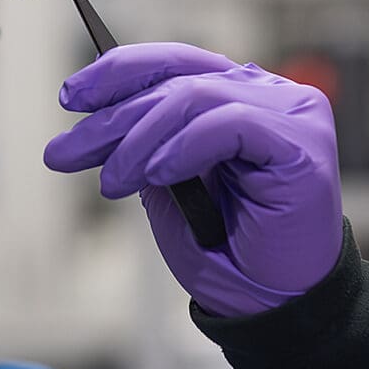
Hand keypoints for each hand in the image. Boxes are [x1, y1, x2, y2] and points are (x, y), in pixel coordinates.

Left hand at [44, 43, 342, 316]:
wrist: (274, 306)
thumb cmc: (229, 252)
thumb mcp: (168, 190)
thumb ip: (147, 145)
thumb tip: (96, 115)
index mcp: (239, 96)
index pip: (175, 62)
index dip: (119, 72)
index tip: (70, 99)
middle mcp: (269, 94)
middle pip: (178, 79)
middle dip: (112, 118)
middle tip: (66, 152)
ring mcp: (291, 114)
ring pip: (196, 96)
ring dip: (140, 139)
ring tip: (113, 181)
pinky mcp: (302, 142)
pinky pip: (229, 122)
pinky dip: (184, 147)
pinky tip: (157, 175)